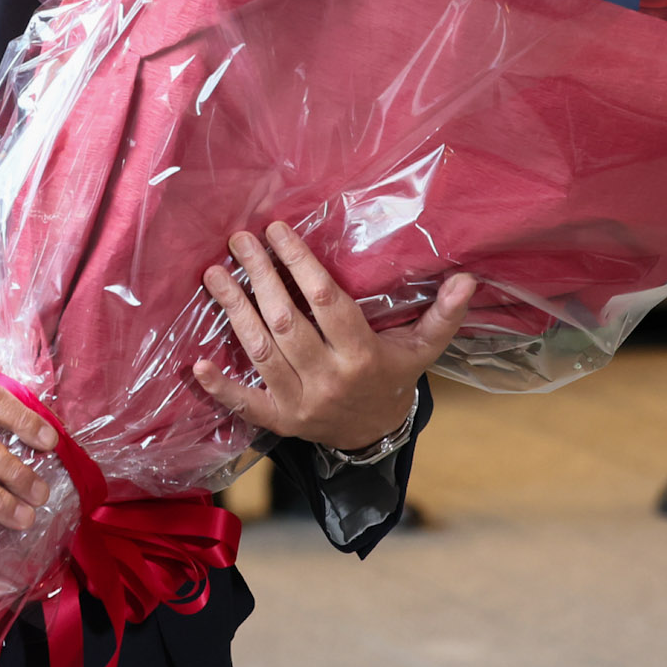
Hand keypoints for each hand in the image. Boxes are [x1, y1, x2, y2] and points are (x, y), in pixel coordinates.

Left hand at [192, 221, 475, 452]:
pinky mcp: (279, 421)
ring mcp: (301, 402)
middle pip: (286, 321)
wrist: (376, 435)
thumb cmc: (393, 378)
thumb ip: (443, 314)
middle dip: (260, 277)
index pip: (325, 301)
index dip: (299, 264)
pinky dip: (221, 387)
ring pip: (261, 350)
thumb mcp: (422, 348)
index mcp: (362, 356)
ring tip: (214, 273)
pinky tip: (198, 363)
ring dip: (233, 311)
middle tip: (239, 240)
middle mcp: (329, 379)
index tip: (277, 231)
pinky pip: (246, 404)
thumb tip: (468, 277)